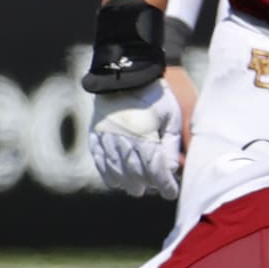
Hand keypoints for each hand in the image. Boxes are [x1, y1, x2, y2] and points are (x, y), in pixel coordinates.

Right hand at [89, 78, 183, 199]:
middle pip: (135, 174)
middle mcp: (125, 142)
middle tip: (150, 189)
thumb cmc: (156, 95)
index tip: (170, 192)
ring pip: (116, 170)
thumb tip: (172, 169)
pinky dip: (107, 173)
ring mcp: (107, 139)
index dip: (165, 185)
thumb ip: (172, 144)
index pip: (156, 171)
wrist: (126, 74)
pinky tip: (114, 181)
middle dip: (145, 185)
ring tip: (134, 188)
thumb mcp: (173, 116)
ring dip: (126, 182)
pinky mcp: (95, 135)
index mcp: (147, 137)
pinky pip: (99, 160)